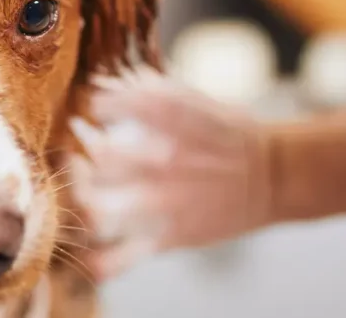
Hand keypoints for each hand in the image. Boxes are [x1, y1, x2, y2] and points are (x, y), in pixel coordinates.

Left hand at [69, 72, 271, 280]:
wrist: (276, 174)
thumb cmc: (228, 132)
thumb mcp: (193, 98)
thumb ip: (146, 90)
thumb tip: (100, 84)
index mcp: (169, 119)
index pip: (107, 105)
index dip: (89, 106)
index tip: (88, 109)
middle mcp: (162, 160)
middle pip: (94, 158)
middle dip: (72, 153)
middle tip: (70, 153)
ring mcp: (163, 203)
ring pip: (96, 211)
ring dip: (74, 199)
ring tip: (73, 191)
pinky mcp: (167, 237)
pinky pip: (118, 259)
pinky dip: (93, 260)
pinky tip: (83, 249)